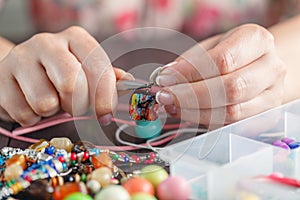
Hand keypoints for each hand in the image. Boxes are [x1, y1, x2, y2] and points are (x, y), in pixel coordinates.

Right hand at [0, 26, 130, 125]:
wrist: (19, 73)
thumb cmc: (58, 74)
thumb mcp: (85, 71)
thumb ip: (106, 77)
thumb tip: (128, 82)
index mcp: (75, 38)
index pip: (97, 67)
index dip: (105, 97)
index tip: (106, 116)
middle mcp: (47, 42)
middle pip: (72, 84)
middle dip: (76, 104)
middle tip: (72, 104)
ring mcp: (21, 57)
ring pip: (46, 102)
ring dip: (52, 111)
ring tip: (49, 101)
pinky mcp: (1, 77)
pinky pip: (25, 113)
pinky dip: (32, 117)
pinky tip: (31, 104)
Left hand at [155, 24, 285, 125]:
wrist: (260, 66)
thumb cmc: (231, 54)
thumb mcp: (210, 47)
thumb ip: (190, 61)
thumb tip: (166, 77)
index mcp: (257, 40)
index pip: (222, 60)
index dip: (189, 72)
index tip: (164, 78)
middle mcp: (271, 67)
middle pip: (230, 88)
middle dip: (190, 95)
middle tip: (165, 95)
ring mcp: (272, 95)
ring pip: (232, 112)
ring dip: (195, 111)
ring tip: (172, 105)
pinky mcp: (266, 117)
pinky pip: (232, 125)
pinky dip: (205, 121)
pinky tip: (187, 113)